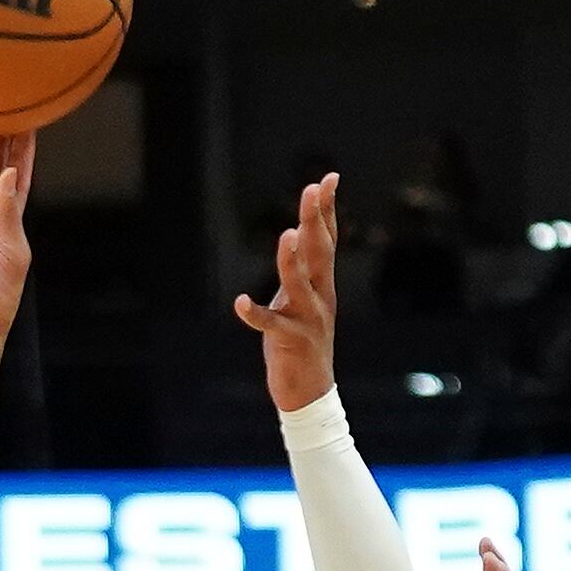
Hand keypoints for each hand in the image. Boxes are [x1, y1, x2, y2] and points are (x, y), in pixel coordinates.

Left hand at [235, 173, 340, 412]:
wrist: (310, 391)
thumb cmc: (302, 342)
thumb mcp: (306, 300)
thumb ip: (303, 271)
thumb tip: (298, 236)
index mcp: (322, 285)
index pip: (327, 239)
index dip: (327, 209)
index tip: (330, 178)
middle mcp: (319, 296)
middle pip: (318, 252)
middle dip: (315, 219)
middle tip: (313, 188)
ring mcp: (306, 318)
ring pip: (298, 284)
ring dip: (292, 261)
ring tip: (288, 236)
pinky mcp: (289, 341)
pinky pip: (270, 324)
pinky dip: (254, 313)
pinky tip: (239, 303)